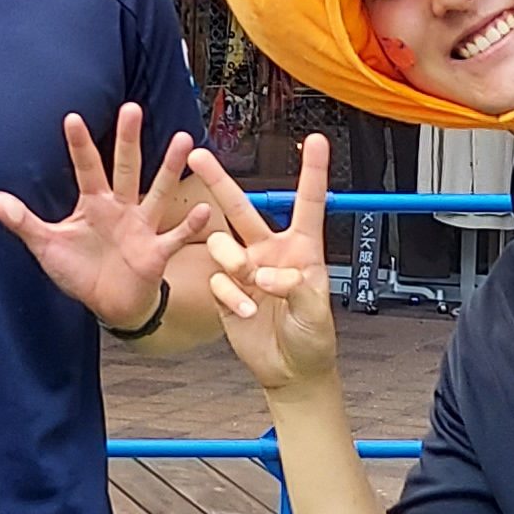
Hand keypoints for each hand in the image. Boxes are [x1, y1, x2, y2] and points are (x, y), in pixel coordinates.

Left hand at [0, 106, 211, 328]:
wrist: (110, 305)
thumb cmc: (81, 271)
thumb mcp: (47, 246)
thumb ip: (22, 221)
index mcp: (94, 203)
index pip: (86, 168)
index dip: (79, 145)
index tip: (71, 118)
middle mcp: (121, 208)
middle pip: (126, 168)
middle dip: (129, 141)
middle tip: (132, 108)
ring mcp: (142, 227)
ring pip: (158, 192)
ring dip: (169, 169)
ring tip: (184, 140)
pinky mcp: (157, 252)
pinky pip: (174, 236)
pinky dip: (188, 226)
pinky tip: (203, 210)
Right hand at [189, 134, 342, 398]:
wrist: (290, 371)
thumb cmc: (312, 339)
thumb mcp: (315, 313)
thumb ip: (294, 288)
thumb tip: (266, 274)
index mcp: (302, 249)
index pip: (307, 203)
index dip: (312, 172)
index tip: (315, 142)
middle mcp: (270, 252)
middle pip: (242, 208)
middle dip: (218, 181)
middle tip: (198, 156)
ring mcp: (245, 270)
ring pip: (222, 243)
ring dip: (230, 259)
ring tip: (246, 279)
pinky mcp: (226, 292)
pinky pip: (217, 281)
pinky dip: (230, 295)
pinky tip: (246, 311)